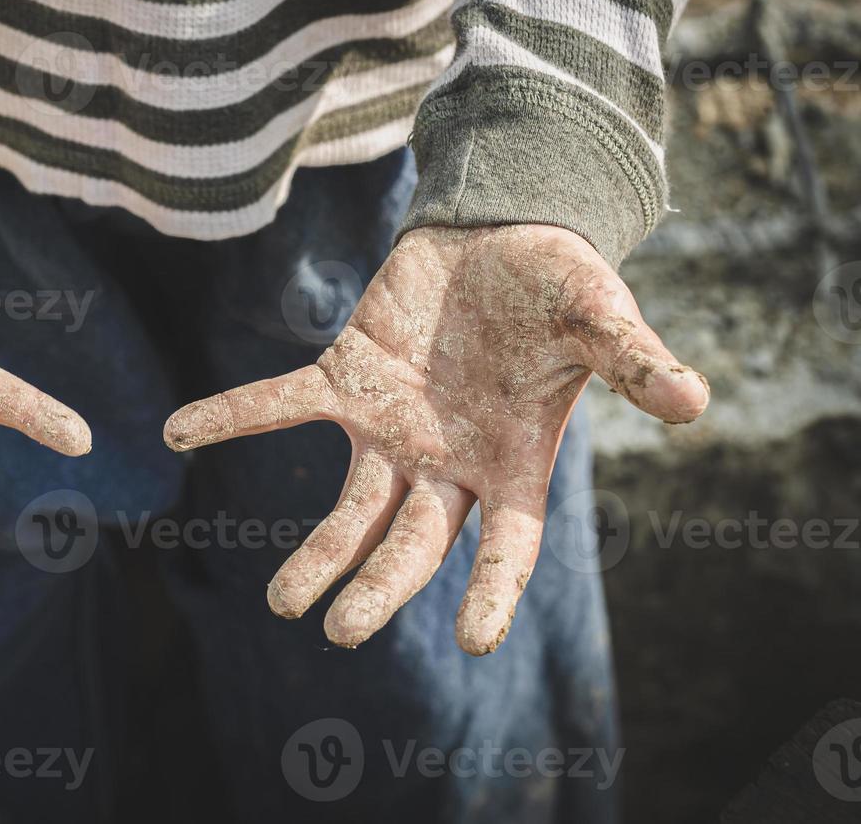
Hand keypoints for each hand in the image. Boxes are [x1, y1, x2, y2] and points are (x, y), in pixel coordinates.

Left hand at [164, 225, 706, 654]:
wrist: (500, 231)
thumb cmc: (560, 284)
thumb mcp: (600, 317)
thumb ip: (634, 362)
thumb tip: (694, 402)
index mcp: (513, 462)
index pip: (506, 544)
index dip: (493, 589)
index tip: (473, 639)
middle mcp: (446, 463)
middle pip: (411, 541)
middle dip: (379, 586)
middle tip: (339, 631)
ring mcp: (390, 427)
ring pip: (349, 505)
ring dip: (315, 550)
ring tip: (282, 604)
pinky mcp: (345, 379)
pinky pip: (281, 402)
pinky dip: (232, 413)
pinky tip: (176, 432)